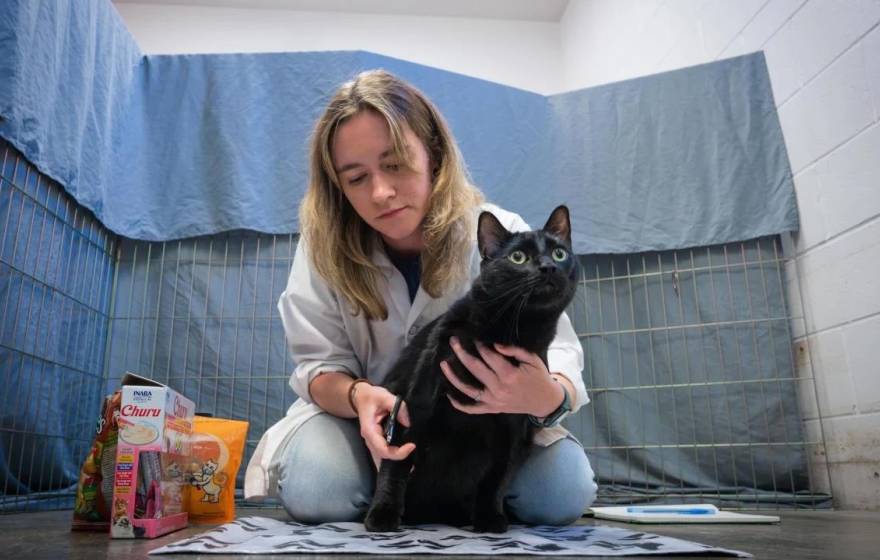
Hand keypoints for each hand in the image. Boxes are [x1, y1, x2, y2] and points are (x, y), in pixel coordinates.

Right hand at [353, 383, 415, 468]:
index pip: (382, 449)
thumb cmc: (370, 397)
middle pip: (384, 455)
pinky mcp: (378, 439)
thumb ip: (397, 406)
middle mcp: (370, 439)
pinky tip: (405, 446)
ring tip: (411, 448)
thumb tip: (408, 422)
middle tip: (413, 447)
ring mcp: (373, 440)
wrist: (361, 397)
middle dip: (400, 454)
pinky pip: (386, 449)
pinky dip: (395, 450)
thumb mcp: (384, 396)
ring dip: (398, 454)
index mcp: (369, 430)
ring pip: (385, 454)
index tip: (411, 445)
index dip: (398, 452)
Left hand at [441, 337, 562, 416]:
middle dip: (462, 353)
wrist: (544, 401)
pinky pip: (472, 408)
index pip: (489, 356)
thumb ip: (515, 350)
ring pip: (468, 389)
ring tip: (443, 364)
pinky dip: (459, 404)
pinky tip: (449, 394)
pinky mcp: (491, 409)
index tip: (473, 336)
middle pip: (475, 368)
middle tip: (453, 341)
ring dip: (453, 376)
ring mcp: (493, 400)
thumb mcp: (532, 360)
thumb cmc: (538, 377)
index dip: (479, 345)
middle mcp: (498, 388)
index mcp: (509, 375)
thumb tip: (496, 345)